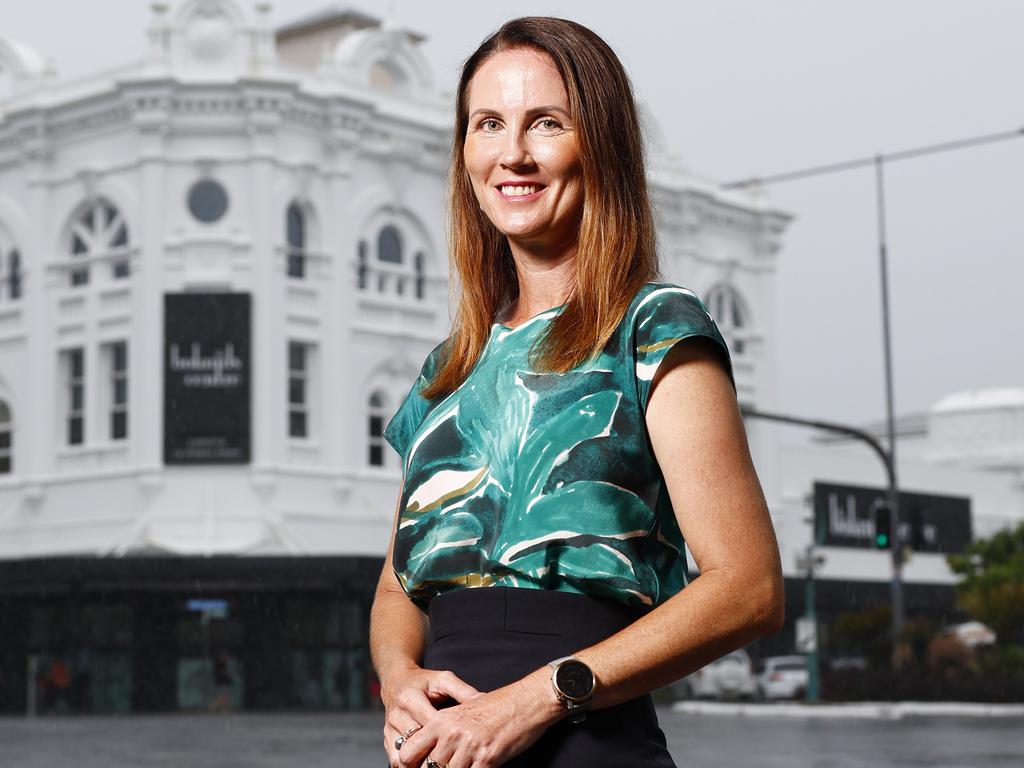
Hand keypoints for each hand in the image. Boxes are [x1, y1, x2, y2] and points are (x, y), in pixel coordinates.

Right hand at [382, 664, 480, 767]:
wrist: (396, 681)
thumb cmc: (424, 681)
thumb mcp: (443, 679)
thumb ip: (462, 690)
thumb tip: (484, 700)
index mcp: (411, 699)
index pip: (430, 725)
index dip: (447, 738)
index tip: (464, 746)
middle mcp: (397, 715)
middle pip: (416, 744)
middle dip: (434, 756)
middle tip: (453, 762)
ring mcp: (390, 729)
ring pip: (404, 755)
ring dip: (421, 764)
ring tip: (439, 767)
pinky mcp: (386, 738)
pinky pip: (396, 759)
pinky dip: (410, 766)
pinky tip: (425, 767)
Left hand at [396, 667, 564, 767]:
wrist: (526, 701)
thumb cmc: (497, 707)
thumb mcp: (463, 711)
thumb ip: (445, 730)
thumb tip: (432, 753)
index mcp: (442, 720)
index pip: (409, 751)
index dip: (409, 765)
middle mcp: (451, 734)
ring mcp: (469, 747)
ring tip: (462, 766)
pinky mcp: (487, 759)